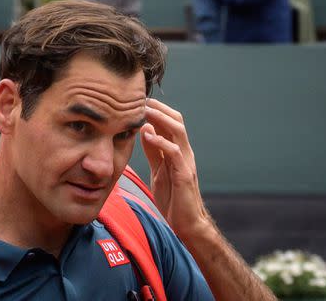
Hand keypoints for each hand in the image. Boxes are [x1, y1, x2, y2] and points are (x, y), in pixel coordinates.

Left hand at [141, 99, 209, 238]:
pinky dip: (161, 141)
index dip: (157, 110)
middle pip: (176, 121)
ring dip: (161, 119)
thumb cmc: (173, 198)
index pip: (170, 122)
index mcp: (178, 150)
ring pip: (178, 131)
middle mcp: (185, 152)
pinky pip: (174, 152)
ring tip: (145, 111)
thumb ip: (153, 152)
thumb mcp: (158, 170)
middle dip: (159, 109)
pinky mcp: (184, 174)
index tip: (139, 102)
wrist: (186, 224)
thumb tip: (144, 130)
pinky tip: (148, 135)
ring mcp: (186, 162)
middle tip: (141, 101)